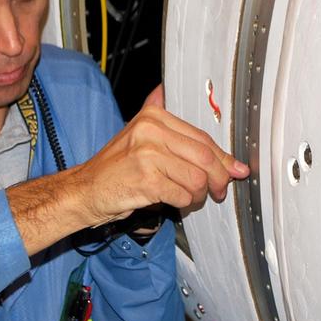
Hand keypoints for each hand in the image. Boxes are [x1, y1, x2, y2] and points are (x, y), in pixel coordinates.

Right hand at [74, 85, 249, 225]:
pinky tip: (173, 202)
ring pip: (197, 179)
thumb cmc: (116, 169)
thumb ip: (177, 135)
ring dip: (198, 195)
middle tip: (219, 191)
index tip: (235, 170)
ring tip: (188, 197)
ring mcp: (147, 155)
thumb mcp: (141, 138)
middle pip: (205, 157)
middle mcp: (150, 130)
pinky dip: (183, 204)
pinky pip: (183, 195)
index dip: (223, 158)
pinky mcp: (146, 180)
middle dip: (218, 178)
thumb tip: (226, 155)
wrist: (85, 190)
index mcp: (154, 116)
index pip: (202, 138)